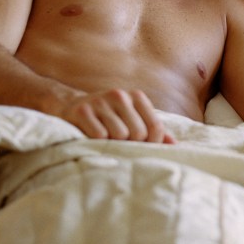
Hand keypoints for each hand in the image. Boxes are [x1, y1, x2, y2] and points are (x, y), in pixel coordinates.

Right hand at [56, 88, 175, 143]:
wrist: (69, 107)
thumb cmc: (108, 117)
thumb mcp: (132, 118)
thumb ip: (153, 130)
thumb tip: (174, 145)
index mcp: (136, 96)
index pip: (155, 127)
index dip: (151, 144)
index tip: (142, 148)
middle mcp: (120, 95)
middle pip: (138, 133)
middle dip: (131, 144)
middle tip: (120, 144)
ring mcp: (100, 101)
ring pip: (119, 135)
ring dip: (113, 143)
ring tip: (106, 139)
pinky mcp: (82, 110)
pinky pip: (99, 136)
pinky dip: (97, 142)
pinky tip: (92, 137)